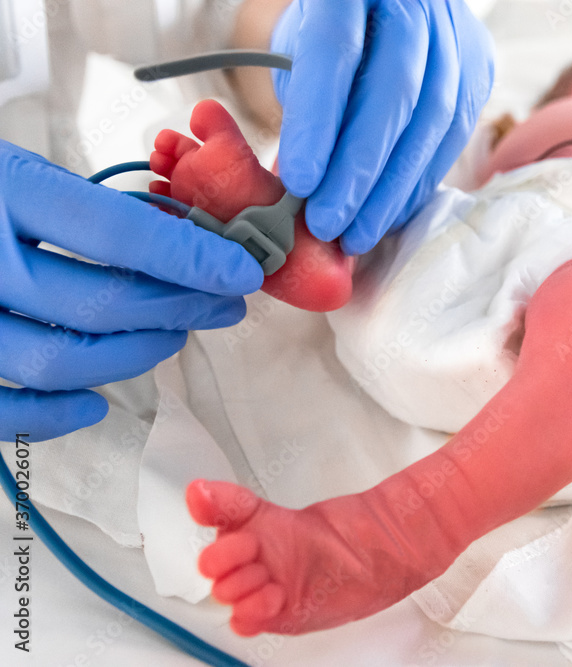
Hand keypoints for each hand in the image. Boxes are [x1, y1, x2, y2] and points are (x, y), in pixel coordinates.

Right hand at [0, 142, 262, 440]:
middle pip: (99, 304)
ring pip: (61, 363)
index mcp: (0, 188)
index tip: (242, 270)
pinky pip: (4, 410)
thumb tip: (184, 242)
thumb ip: (86, 207)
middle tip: (222, 301)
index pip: (116, 234)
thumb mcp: (14, 170)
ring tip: (173, 336)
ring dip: (137, 356)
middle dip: (180, 308)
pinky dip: (56, 415)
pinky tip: (96, 401)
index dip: (191, 259)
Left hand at [271, 0, 493, 254]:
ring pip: (435, 118)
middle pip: (395, 91)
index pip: (336, 52)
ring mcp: (456, 30)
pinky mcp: (480, 62)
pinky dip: (420, 180)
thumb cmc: (323, 38)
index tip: (298, 183)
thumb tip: (301, 191)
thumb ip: (301, 107)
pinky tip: (391, 212)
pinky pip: (456, 132)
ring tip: (357, 232)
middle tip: (328, 222)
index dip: (318, 123)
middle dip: (359, 168)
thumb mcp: (296, 51)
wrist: (377, 13)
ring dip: (394, 187)